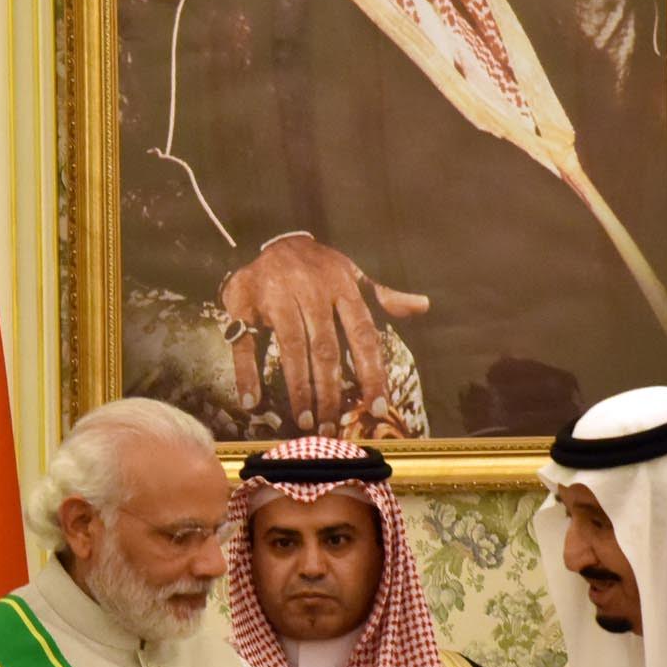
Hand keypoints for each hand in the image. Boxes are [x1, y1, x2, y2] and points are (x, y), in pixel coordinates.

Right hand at [221, 233, 428, 433]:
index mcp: (342, 287)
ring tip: (304, 420)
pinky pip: (244, 342)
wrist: (270, 239)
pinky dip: (247, 373)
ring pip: (291, 348)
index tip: (377, 407)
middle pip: (325, 348)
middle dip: (329, 391)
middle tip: (330, 427)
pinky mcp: (245, 303)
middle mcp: (311, 291)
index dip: (371, 373)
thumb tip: (422, 306)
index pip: (363, 335)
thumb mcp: (352, 275)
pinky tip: (251, 402)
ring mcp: (277, 296)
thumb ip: (383, 296)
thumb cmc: (319, 267)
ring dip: (298, 388)